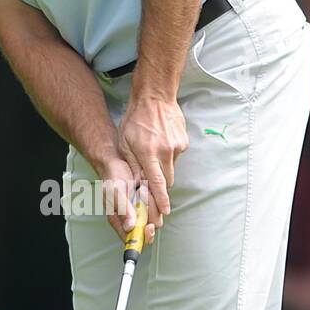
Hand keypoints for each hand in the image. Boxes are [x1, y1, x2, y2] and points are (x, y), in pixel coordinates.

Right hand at [93, 153, 156, 247]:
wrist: (118, 160)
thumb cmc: (112, 177)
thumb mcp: (114, 192)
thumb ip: (123, 209)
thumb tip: (130, 228)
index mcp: (120, 222)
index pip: (135, 241)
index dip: (144, 237)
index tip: (148, 226)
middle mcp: (132, 218)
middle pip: (150, 227)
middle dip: (149, 212)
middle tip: (141, 193)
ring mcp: (142, 210)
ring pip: (157, 214)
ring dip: (152, 201)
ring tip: (141, 186)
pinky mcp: (150, 201)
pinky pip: (160, 202)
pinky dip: (155, 194)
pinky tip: (145, 184)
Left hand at [116, 93, 188, 225]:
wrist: (154, 97)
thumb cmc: (135, 120)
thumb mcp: (125, 143)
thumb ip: (133, 165)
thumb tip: (137, 186)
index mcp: (149, 152)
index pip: (157, 183)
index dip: (161, 200)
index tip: (165, 212)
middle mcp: (165, 151)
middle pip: (167, 181)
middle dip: (161, 188)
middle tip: (154, 189)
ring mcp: (177, 146)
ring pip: (171, 169)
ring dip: (163, 168)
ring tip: (153, 154)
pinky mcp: (183, 142)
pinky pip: (176, 157)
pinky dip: (168, 156)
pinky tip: (160, 144)